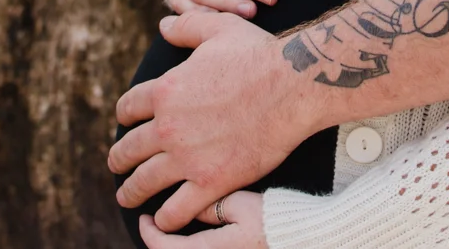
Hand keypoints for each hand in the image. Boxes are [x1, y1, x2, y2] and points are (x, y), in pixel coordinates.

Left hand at [112, 12, 315, 231]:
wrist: (292, 86)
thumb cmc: (258, 54)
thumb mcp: (218, 28)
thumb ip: (186, 26)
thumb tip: (163, 24)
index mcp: (165, 90)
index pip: (128, 108)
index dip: (124, 115)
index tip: (126, 122)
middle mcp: (168, 127)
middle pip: (128, 148)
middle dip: (118, 158)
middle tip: (116, 164)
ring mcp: (187, 158)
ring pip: (143, 182)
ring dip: (130, 191)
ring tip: (126, 196)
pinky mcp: (211, 182)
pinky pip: (176, 210)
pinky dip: (164, 218)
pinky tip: (162, 218)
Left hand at [138, 191, 263, 247]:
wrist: (303, 236)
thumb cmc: (275, 218)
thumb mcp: (239, 204)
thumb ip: (208, 207)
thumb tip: (188, 206)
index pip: (164, 247)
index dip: (149, 232)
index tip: (144, 218)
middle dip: (157, 243)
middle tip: (152, 224)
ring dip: (173, 248)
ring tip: (169, 231)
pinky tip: (191, 240)